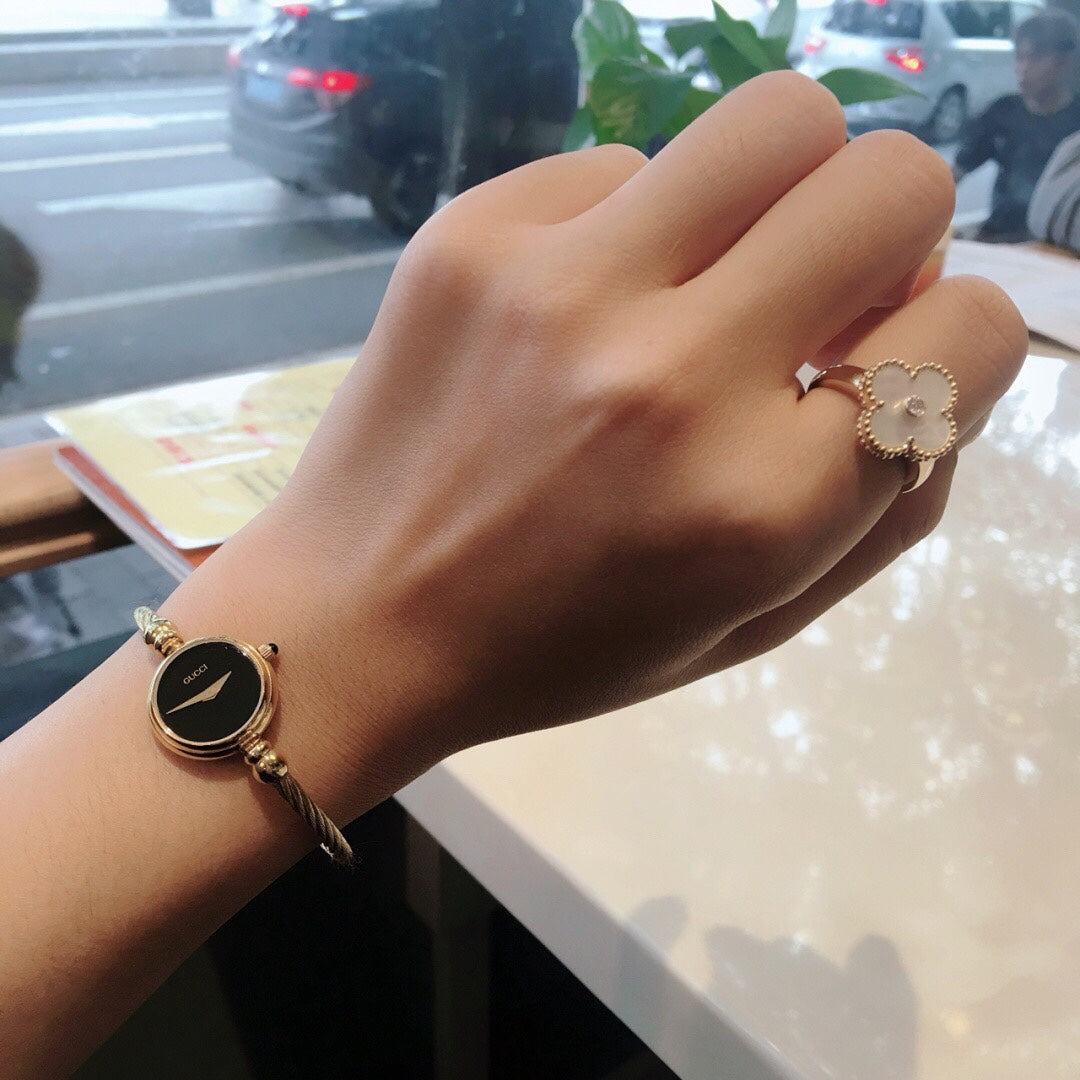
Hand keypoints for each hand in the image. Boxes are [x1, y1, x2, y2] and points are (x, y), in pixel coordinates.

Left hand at [235, 73, 1024, 801]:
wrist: (354, 620)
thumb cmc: (562, 648)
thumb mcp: (754, 625)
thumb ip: (887, 501)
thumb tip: (936, 351)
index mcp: (761, 504)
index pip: (970, 335)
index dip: (950, 347)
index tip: (881, 368)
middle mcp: (673, 375)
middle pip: (893, 183)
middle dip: (892, 236)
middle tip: (818, 295)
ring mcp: (564, 283)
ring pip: (774, 119)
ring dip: (783, 190)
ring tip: (717, 267)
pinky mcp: (473, 229)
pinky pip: (625, 163)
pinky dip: (637, 223)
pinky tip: (583, 301)